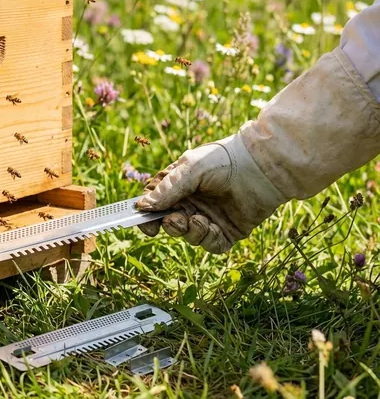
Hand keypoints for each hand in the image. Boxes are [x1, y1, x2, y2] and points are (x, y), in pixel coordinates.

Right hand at [135, 133, 286, 252]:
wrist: (262, 167)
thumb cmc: (224, 160)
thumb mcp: (190, 168)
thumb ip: (167, 189)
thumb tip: (142, 206)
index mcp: (178, 187)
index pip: (155, 205)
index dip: (147, 216)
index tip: (145, 222)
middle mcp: (192, 204)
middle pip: (169, 224)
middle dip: (170, 226)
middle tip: (177, 220)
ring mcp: (209, 218)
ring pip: (188, 237)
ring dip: (190, 232)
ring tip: (201, 220)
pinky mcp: (227, 231)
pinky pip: (210, 245)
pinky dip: (207, 240)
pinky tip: (212, 227)